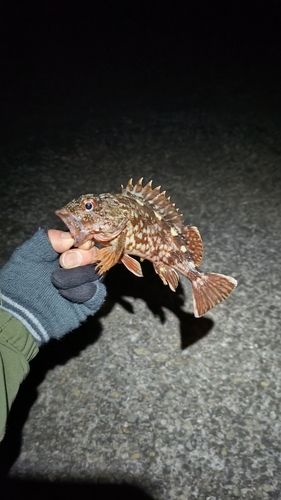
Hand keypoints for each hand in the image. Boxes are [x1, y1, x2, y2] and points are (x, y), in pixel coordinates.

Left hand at [0, 229, 105, 344]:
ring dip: (76, 276)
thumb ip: (48, 239)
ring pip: (96, 273)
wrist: (18, 313)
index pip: (86, 241)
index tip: (74, 243)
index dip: (84, 241)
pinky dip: (82, 292)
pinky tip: (66, 294)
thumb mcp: (29, 253)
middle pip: (96, 255)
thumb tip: (70, 238)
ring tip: (57, 283)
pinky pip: (97, 293)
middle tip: (63, 263)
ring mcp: (84, 285)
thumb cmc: (20, 283)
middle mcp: (77, 267)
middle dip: (81, 257)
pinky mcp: (88, 303)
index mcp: (66, 253)